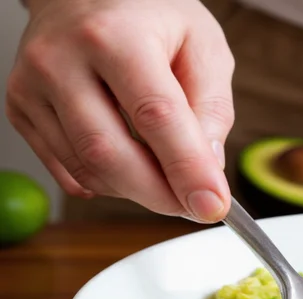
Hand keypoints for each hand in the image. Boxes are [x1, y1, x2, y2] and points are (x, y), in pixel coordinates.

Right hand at [6, 0, 233, 221]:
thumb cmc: (150, 15)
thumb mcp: (203, 45)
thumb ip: (212, 108)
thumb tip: (208, 169)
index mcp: (117, 35)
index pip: (156, 116)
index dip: (187, 170)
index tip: (212, 206)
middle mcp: (63, 58)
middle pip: (110, 153)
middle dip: (159, 194)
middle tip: (192, 205)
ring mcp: (32, 84)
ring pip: (88, 169)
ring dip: (136, 191)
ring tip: (166, 179)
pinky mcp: (20, 107)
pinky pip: (68, 169)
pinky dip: (107, 183)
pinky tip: (131, 168)